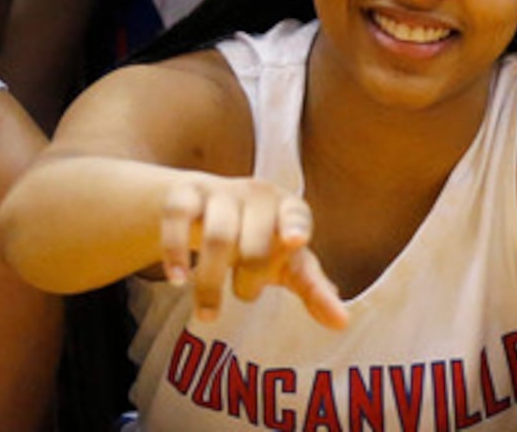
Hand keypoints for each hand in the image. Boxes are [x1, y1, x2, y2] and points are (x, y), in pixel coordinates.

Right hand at [159, 176, 348, 329]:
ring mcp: (219, 192)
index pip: (297, 214)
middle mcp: (257, 195)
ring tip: (208, 314)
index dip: (296, 226)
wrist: (208, 205)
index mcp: (289, 208)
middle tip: (246, 296)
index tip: (296, 241)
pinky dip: (174, 252)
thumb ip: (313, 289)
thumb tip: (342, 324)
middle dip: (251, 277)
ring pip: (216, 236)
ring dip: (210, 280)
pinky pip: (177, 219)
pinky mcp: (185, 195)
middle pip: (254, 241)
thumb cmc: (259, 240)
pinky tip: (177, 280)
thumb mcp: (287, 262)